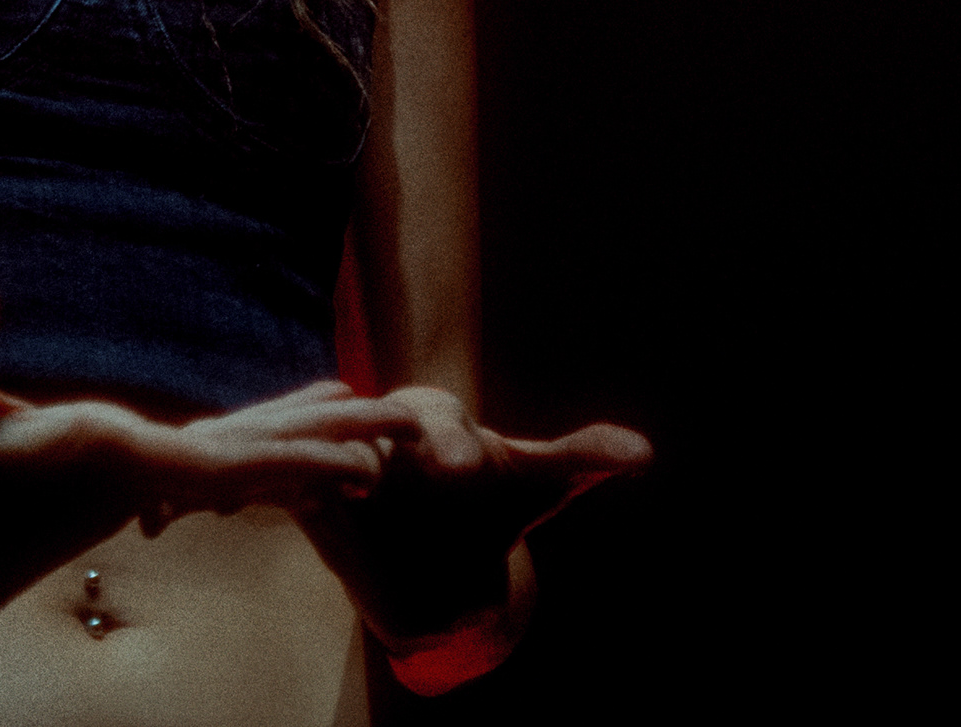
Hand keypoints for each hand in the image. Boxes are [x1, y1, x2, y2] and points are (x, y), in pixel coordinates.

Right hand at [0, 259, 427, 661]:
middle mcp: (136, 476)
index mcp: (117, 461)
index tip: (374, 464)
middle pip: (257, 462)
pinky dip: (248, 458)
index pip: (229, 462)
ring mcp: (124, 486)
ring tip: (370, 445)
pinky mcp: (106, 486)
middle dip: (336, 447)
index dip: (303, 456)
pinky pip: (201, 471)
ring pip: (236, 465)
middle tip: (416, 435)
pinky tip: (267, 462)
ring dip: (302, 449)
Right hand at [297, 383, 651, 657]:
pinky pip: (315, 510)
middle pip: (377, 437)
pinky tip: (336, 540)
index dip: (453, 442)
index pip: (442, 421)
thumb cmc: (486, 490)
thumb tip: (645, 452)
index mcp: (436, 419)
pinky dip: (324, 524)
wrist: (432, 528)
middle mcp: (382, 432)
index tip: (468, 467)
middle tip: (386, 476)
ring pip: (337, 470)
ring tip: (356, 505)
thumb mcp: (533, 478)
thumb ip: (583, 456)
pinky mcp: (315, 504)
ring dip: (344, 485)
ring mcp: (343, 467)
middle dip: (382, 451)